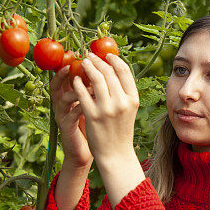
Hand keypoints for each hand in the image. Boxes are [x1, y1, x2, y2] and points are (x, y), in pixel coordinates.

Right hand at [49, 65, 92, 169]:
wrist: (98, 151)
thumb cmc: (98, 124)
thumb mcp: (97, 103)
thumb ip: (98, 88)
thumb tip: (110, 66)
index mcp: (67, 95)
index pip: (62, 77)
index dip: (67, 65)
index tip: (78, 55)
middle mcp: (61, 104)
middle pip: (56, 84)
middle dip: (67, 73)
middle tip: (79, 64)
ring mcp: (62, 116)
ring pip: (63, 98)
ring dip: (78, 90)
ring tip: (91, 85)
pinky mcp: (66, 128)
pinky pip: (71, 114)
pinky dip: (80, 106)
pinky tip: (92, 103)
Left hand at [71, 53, 139, 169]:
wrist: (115, 154)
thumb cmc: (121, 130)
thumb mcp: (129, 109)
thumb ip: (123, 91)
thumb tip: (113, 69)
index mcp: (133, 99)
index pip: (124, 71)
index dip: (114, 60)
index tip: (106, 54)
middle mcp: (121, 102)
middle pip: (109, 72)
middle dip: (98, 61)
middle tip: (90, 55)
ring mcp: (107, 109)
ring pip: (96, 79)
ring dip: (88, 67)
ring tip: (83, 63)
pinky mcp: (92, 115)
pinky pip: (83, 93)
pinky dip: (78, 83)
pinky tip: (76, 79)